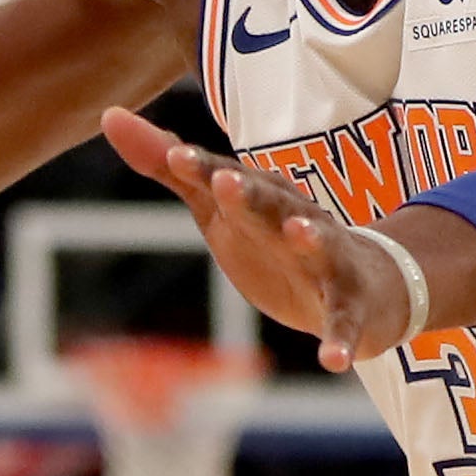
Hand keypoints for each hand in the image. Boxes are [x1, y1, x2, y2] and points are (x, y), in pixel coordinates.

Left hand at [100, 104, 442, 365]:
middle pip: (271, 203)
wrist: (365, 285)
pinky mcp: (349, 305)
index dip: (202, 169)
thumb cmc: (275, 240)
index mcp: (262, 197)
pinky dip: (341, 340)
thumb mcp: (218, 208)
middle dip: (249, 192)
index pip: (227, 178)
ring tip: (298, 232)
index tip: (176, 156)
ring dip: (308, 237)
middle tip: (226, 180)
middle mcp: (296, 219)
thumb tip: (110, 115)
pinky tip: (333, 360)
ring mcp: (327, 260)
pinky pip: (344, 323)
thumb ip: (170, 168)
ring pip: (318, 244)